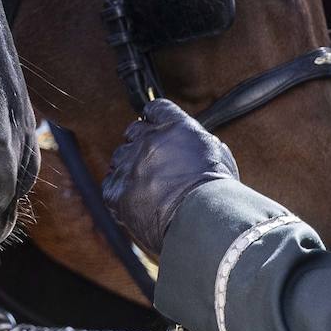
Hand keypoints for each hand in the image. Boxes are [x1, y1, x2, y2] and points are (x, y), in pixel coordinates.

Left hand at [101, 99, 239, 255]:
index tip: (154, 126)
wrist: (201, 222)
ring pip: (120, 156)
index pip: (157, 109)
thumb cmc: (217, 195)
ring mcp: (130, 164)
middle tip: (150, 159)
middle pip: (134, 131)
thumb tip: (203, 145)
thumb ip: (203, 145)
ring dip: (129, 167)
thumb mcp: (220, 158)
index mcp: (176, 128)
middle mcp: (149, 140)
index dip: (155, 118)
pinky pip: (110, 184)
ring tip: (144, 185)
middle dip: (141, 142)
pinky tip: (134, 200)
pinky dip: (119, 190)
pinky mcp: (117, 190)